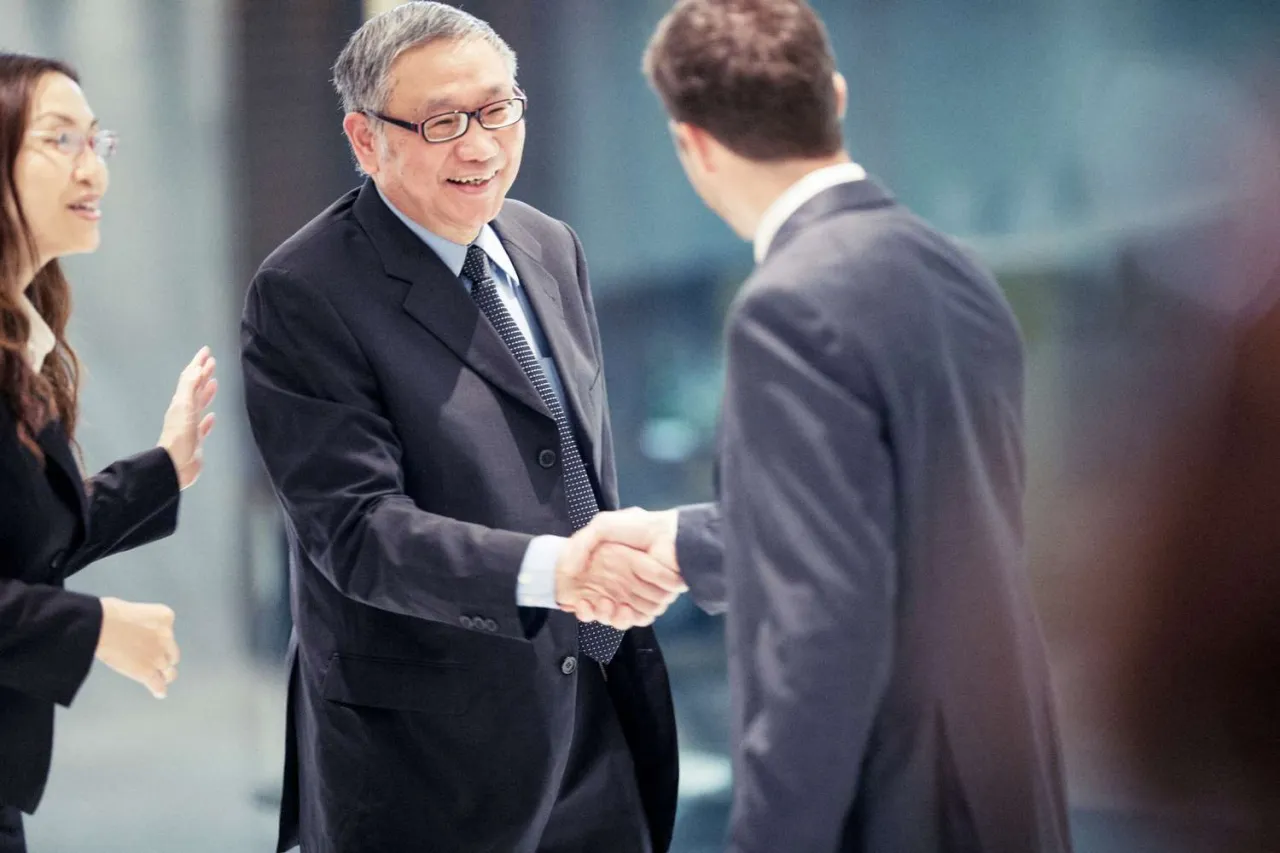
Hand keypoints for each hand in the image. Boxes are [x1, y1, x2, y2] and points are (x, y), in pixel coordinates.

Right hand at [95, 597, 179, 698]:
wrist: (100, 625)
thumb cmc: (108, 613)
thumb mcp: (134, 610)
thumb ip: (142, 623)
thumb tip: (134, 633)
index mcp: (165, 618)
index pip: (167, 630)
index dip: (157, 637)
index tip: (146, 638)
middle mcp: (167, 637)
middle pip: (171, 652)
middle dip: (164, 656)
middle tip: (154, 659)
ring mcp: (158, 656)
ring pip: (169, 671)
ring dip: (166, 674)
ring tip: (163, 678)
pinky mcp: (147, 672)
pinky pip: (158, 684)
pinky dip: (159, 689)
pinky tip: (160, 693)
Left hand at [157, 347, 216, 489]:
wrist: (175, 464)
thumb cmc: (180, 435)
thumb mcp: (184, 406)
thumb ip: (190, 386)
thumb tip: (198, 368)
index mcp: (181, 402)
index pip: (190, 378)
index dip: (198, 364)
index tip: (206, 351)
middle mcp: (185, 411)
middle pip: (195, 388)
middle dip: (203, 374)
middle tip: (212, 361)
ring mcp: (190, 425)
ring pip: (199, 404)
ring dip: (206, 392)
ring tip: (214, 382)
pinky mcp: (196, 440)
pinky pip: (203, 425)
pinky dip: (208, 419)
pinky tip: (212, 416)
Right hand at [556, 541, 685, 629]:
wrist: (670, 537)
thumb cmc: (638, 528)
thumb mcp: (601, 527)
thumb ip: (580, 546)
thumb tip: (567, 571)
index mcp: (610, 567)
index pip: (590, 591)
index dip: (580, 600)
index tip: (572, 601)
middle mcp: (623, 584)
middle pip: (601, 609)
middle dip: (591, 611)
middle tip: (586, 605)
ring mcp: (638, 595)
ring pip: (617, 617)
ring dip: (606, 616)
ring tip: (604, 605)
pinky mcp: (653, 603)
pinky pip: (637, 619)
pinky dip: (626, 618)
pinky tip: (621, 609)